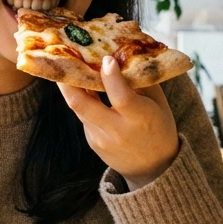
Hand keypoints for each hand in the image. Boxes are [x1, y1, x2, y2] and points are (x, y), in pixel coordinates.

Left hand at [58, 56, 179, 190]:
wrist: (154, 169)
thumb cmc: (159, 128)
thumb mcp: (158, 103)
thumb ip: (141, 80)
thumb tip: (121, 54)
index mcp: (140, 119)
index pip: (121, 97)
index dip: (110, 76)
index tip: (106, 58)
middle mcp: (117, 131)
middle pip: (80, 103)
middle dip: (68, 79)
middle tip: (63, 58)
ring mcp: (101, 139)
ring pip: (78, 107)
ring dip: (71, 87)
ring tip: (70, 67)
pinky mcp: (92, 142)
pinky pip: (84, 116)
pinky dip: (84, 100)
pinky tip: (85, 87)